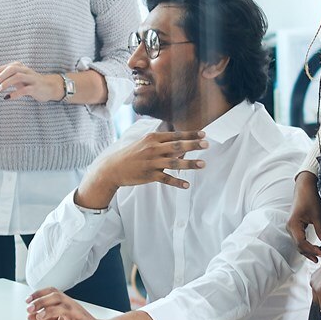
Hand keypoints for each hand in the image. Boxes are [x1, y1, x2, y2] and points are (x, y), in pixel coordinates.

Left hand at [0, 62, 62, 102]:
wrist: (49, 87)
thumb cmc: (30, 82)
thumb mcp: (17, 76)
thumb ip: (5, 73)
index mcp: (19, 66)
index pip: (4, 67)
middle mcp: (25, 70)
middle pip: (11, 69)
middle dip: (0, 77)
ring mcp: (31, 79)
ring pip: (17, 77)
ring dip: (6, 83)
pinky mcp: (35, 88)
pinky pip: (24, 90)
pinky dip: (15, 93)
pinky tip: (8, 97)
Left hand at [24, 289, 120, 319]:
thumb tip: (30, 316)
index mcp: (66, 304)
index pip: (52, 292)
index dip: (39, 294)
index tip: (28, 300)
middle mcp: (72, 307)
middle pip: (57, 297)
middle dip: (41, 301)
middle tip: (30, 309)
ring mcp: (79, 317)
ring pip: (65, 308)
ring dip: (50, 312)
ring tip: (40, 318)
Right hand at [76, 130, 207, 208]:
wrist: (113, 168)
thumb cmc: (131, 154)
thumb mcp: (144, 143)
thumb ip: (161, 142)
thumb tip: (179, 143)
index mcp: (152, 138)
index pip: (175, 135)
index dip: (190, 135)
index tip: (203, 134)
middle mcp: (153, 149)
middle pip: (176, 146)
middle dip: (193, 145)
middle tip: (206, 144)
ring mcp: (152, 162)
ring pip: (174, 163)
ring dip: (189, 164)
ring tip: (203, 164)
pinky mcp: (150, 175)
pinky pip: (166, 179)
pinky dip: (177, 182)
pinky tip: (187, 185)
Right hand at [287, 172, 320, 262]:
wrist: (304, 187)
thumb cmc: (310, 198)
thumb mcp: (318, 216)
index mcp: (293, 224)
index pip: (301, 243)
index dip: (311, 250)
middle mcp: (289, 227)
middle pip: (298, 246)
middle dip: (310, 253)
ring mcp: (290, 227)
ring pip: (298, 244)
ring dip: (308, 250)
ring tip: (319, 254)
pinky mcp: (294, 226)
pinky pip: (299, 239)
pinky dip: (306, 244)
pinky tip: (314, 247)